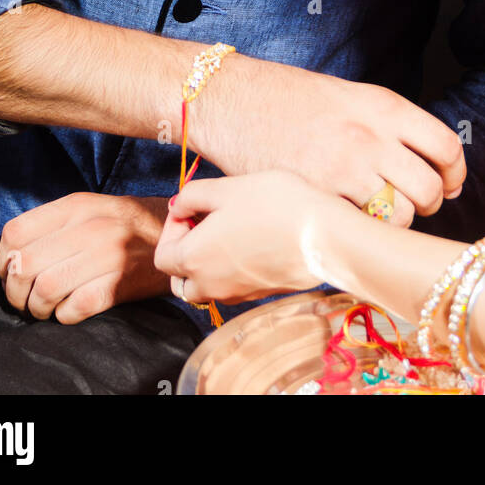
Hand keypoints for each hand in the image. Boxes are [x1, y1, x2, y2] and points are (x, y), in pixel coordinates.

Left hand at [0, 193, 171, 323]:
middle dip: (15, 291)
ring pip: (44, 290)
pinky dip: (63, 316)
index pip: (16, 232)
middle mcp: (89, 228)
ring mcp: (105, 257)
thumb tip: (12, 255)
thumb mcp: (89, 208)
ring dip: (37, 307)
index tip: (10, 272)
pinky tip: (68, 309)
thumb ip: (53, 224)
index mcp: (76, 206)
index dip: (3, 260)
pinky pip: (72, 309)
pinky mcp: (118, 285)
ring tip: (45, 307)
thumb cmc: (123, 226)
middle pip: (24, 265)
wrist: (173, 236)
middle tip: (24, 298)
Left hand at [154, 171, 341, 304]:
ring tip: (227, 232)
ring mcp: (236, 294)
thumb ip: (192, 196)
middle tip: (205, 222)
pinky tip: (251, 240)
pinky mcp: (259, 295)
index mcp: (194, 259)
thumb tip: (178, 207)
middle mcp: (210, 285)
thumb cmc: (273, 204)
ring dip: (206, 264)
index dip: (171, 227)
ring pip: (205, 288)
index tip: (193, 208)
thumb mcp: (226, 188)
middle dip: (184, 251)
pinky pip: (231, 288)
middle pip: (179, 279)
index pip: (162, 255)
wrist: (323, 233)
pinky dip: (229, 270)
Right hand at [187, 53, 465, 226]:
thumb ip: (388, 124)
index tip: (448, 185)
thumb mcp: (349, 96)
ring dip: (394, 223)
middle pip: (430, 188)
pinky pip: (359, 228)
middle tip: (411, 204)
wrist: (230, 98)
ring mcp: (343, 168)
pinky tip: (345, 221)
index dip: (454, 174)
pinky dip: (359, 232)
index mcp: (383, 106)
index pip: (446, 147)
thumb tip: (428, 160)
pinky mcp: (315, 194)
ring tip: (375, 215)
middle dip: (428, 204)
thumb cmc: (287, 98)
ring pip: (400, 216)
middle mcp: (370, 136)